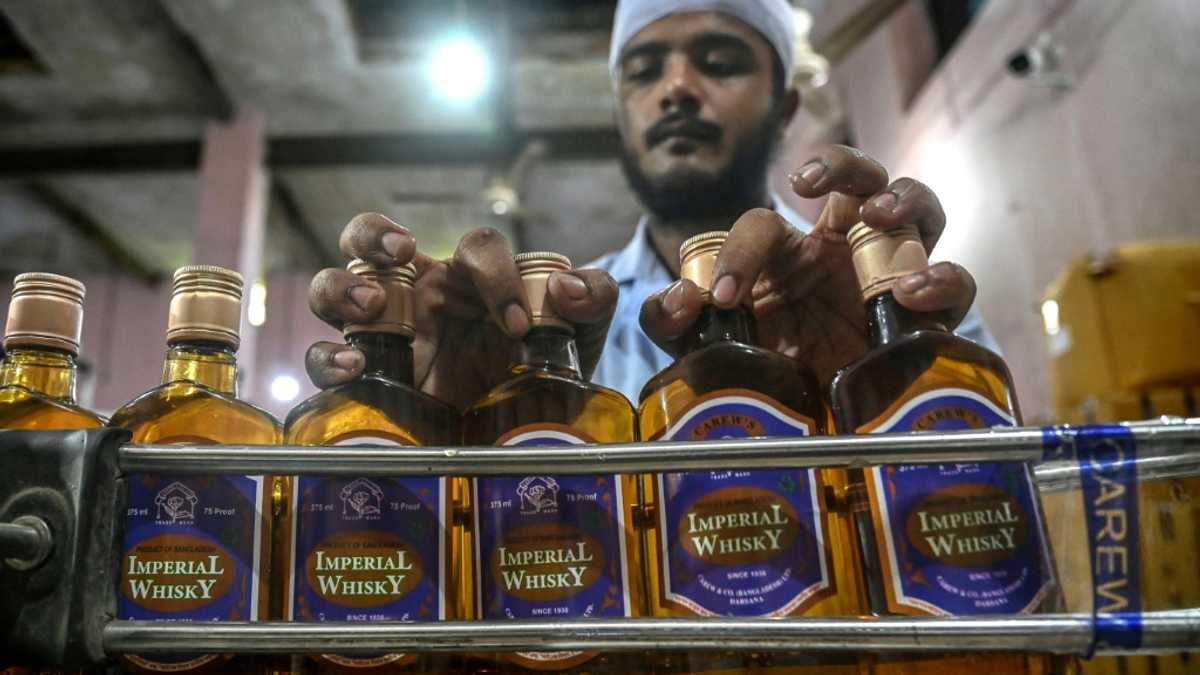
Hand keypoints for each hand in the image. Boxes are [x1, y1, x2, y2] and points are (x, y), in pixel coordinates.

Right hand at [304, 214, 618, 409]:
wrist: (518, 436)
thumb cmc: (542, 371)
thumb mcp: (582, 334)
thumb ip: (593, 299)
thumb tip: (568, 289)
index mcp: (470, 277)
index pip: (473, 246)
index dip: (494, 272)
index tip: (518, 323)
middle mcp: (417, 294)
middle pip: (366, 237)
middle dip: (372, 234)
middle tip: (398, 257)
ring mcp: (382, 333)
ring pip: (331, 288)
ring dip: (341, 289)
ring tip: (369, 309)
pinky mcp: (363, 380)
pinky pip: (322, 361)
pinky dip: (328, 359)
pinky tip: (353, 369)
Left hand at [639, 145, 976, 386]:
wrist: (805, 429)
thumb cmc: (761, 375)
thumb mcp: (707, 348)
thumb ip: (676, 323)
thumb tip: (677, 301)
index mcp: (789, 252)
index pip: (766, 224)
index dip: (740, 251)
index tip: (722, 297)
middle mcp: (844, 250)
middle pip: (858, 175)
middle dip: (839, 164)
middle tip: (808, 182)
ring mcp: (891, 272)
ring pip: (918, 206)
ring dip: (903, 197)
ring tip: (879, 214)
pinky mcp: (926, 314)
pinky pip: (956, 283)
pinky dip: (944, 279)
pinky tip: (914, 291)